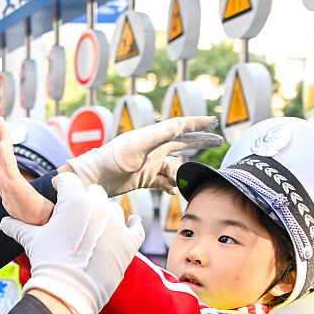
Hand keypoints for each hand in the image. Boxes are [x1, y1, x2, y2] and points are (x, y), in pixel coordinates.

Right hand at [0, 117, 52, 224]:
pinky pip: (7, 168)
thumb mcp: (18, 193)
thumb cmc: (30, 211)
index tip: (0, 127)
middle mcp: (5, 179)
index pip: (3, 156)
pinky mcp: (13, 187)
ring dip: (0, 140)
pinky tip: (2, 144)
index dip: (0, 141)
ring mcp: (7, 182)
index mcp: (8, 179)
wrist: (37, 222)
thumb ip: (6, 182)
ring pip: (2, 158)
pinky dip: (3, 156)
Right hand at [0, 173, 143, 313]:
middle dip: (85, 200)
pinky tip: (130, 224)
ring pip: (113, 208)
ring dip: (105, 214)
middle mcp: (98, 206)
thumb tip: (3, 222)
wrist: (68, 293)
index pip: (69, 181)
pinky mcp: (129, 242)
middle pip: (93, 192)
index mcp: (74, 200)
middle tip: (77, 213)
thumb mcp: (32, 240)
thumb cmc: (48, 262)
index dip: (62, 185)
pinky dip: (133, 224)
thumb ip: (18, 226)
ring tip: (97, 227)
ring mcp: (116, 223)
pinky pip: (136, 226)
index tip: (59, 190)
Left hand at [65, 116, 222, 195]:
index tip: (214, 122)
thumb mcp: (137, 145)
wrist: (94, 178)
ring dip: (180, 175)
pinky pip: (164, 181)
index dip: (198, 124)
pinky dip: (171, 186)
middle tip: (219, 140)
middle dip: (200, 141)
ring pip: (174, 167)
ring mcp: (150, 163)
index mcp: (153, 136)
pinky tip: (174, 191)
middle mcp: (153, 148)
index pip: (180, 126)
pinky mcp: (144, 178)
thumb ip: (159, 135)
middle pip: (183, 143)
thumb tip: (180, 124)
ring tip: (179, 182)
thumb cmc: (112, 158)